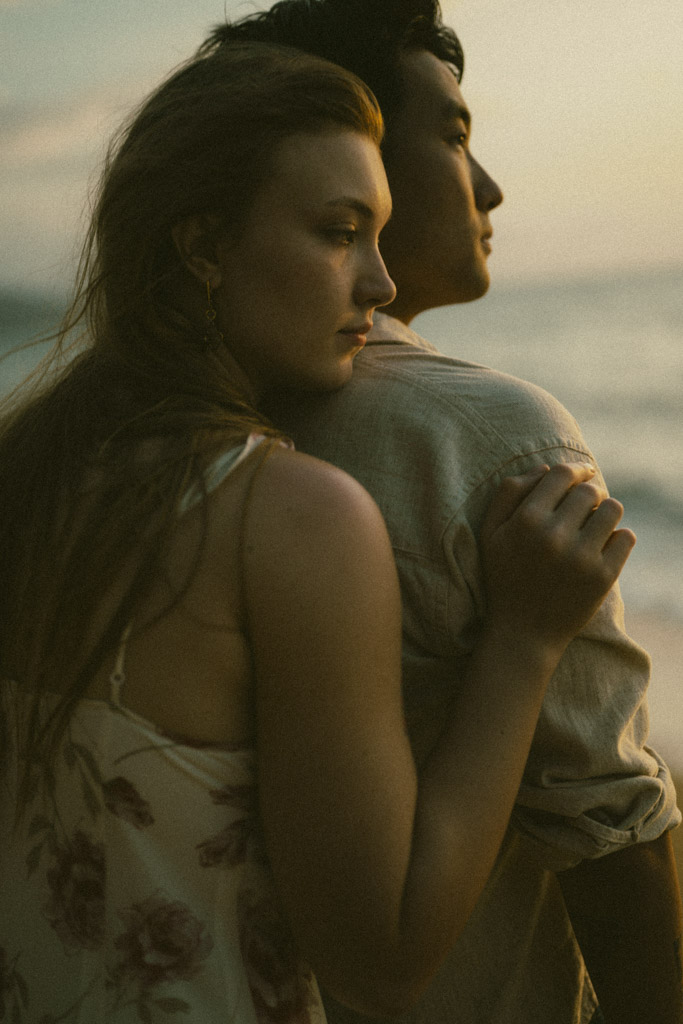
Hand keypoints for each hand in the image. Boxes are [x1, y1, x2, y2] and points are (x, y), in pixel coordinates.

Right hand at [480, 462, 635, 654]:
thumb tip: (546, 468)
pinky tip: (602, 547)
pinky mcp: (603, 577)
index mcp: (526, 521)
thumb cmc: (504, 578)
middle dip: (589, 495)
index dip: (575, 470)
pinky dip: (618, 538)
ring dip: (606, 513)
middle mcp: (554, 536)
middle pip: (589, 491)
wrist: (522, 634)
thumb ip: (509, 493)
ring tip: (595, 526)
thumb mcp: (491, 533)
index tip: (583, 473)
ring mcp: (581, 557)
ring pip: (613, 509)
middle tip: (584, 508)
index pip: (562, 475)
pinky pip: (626, 537)